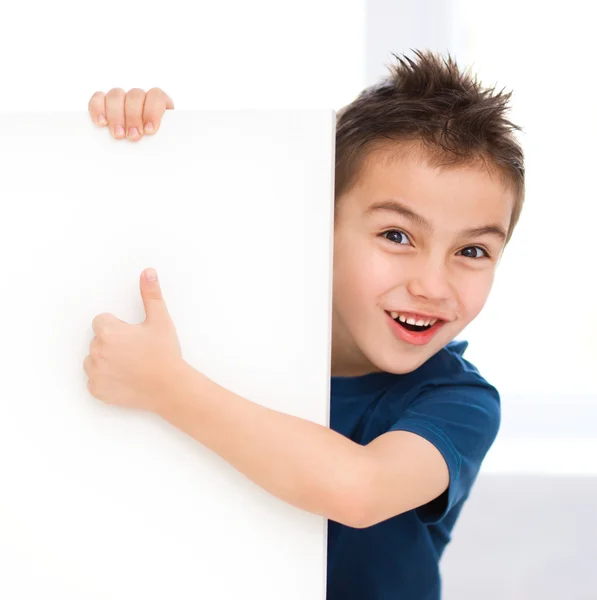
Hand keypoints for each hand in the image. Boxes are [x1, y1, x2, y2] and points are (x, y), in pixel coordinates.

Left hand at [83, 268, 187, 412]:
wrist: (170, 387)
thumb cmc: (164, 354)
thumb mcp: (160, 320)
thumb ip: (151, 295)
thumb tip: (148, 272)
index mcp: (108, 331)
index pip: (102, 321)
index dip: (119, 327)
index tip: (133, 336)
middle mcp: (96, 351)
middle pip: (98, 340)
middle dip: (113, 343)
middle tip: (136, 351)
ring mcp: (95, 372)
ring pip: (94, 359)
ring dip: (106, 360)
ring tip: (130, 365)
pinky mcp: (97, 389)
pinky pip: (95, 380)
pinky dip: (106, 380)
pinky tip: (125, 379)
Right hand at [88, 87, 173, 141]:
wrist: (147, 151)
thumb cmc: (156, 146)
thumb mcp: (162, 142)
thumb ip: (162, 139)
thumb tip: (163, 147)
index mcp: (158, 102)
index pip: (156, 96)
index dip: (152, 111)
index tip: (149, 130)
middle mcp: (140, 97)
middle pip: (134, 96)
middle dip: (133, 117)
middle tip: (133, 136)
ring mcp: (121, 98)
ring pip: (116, 95)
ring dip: (116, 116)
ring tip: (118, 135)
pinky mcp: (104, 102)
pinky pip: (98, 98)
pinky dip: (98, 108)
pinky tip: (101, 122)